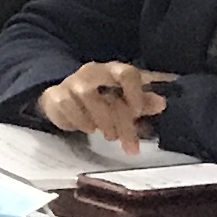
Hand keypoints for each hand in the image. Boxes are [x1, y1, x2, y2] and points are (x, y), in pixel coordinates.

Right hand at [41, 62, 172, 155]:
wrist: (65, 96)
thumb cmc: (101, 97)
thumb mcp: (124, 99)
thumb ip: (142, 102)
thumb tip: (162, 103)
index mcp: (113, 70)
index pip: (126, 73)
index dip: (135, 93)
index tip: (138, 113)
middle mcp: (92, 73)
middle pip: (107, 94)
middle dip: (121, 123)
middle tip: (130, 145)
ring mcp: (72, 82)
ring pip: (87, 98)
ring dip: (101, 121)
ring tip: (110, 136)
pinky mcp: (55, 95)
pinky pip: (66, 106)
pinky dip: (79, 120)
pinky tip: (88, 129)